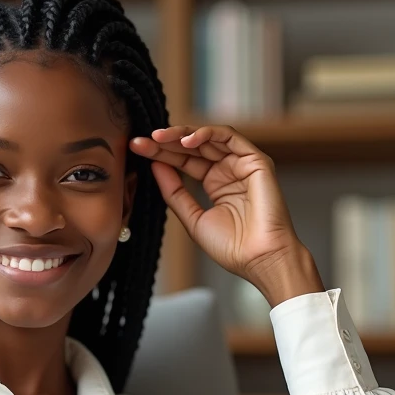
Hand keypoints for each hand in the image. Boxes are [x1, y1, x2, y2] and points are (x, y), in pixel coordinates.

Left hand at [129, 124, 323, 305]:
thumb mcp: (192, 218)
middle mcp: (228, 170)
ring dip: (182, 134)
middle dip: (165, 142)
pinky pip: (230, 137)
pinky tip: (187, 140)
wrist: (258, 260)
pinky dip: (207, 134)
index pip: (184, 161)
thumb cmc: (232, 247)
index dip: (160, 154)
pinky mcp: (256, 161)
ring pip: (208, 138)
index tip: (136, 149)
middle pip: (193, 147)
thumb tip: (155, 166)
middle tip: (141, 141)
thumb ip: (174, 192)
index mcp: (215, 183)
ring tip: (158, 137)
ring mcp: (242, 164)